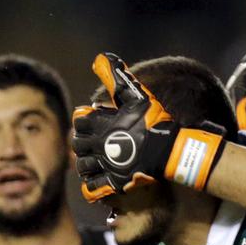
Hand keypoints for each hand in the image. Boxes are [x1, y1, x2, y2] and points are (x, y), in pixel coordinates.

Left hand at [72, 53, 225, 199]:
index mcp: (99, 123)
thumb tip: (100, 57)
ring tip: (97, 161)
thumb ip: (116, 77)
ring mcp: (105, 165)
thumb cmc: (153, 121)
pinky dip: (92, 185)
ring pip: (83, 166)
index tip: (95, 124)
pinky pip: (92, 187)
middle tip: (96, 144)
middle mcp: (98, 145)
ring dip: (87, 163)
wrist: (168, 149)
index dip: (85, 123)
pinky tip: (99, 180)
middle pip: (77, 145)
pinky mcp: (113, 182)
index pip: (78, 122)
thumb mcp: (135, 95)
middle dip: (83, 143)